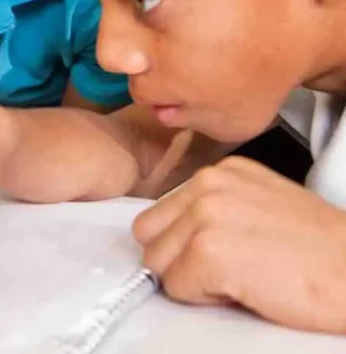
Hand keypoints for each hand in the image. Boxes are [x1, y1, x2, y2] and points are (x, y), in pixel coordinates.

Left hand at [134, 156, 345, 333]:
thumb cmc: (320, 250)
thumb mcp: (259, 204)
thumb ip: (214, 208)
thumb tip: (176, 232)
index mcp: (220, 173)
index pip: (162, 212)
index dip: (184, 242)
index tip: (219, 251)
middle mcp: (208, 185)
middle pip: (150, 235)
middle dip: (179, 259)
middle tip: (230, 267)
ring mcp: (204, 216)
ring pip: (158, 263)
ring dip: (193, 279)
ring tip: (242, 275)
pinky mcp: (207, 252)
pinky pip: (176, 288)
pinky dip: (207, 298)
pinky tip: (246, 287)